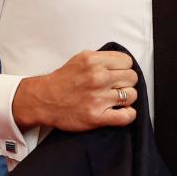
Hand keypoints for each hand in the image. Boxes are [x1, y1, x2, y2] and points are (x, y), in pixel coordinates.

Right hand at [12, 50, 138, 131]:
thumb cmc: (63, 80)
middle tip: (116, 86)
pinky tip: (121, 112)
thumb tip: (124, 62)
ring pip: (132, 95)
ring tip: (115, 99)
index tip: (118, 73)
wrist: (44, 100)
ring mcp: (98, 98)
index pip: (128, 61)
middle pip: (132, 77)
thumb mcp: (82, 58)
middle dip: (126, 82)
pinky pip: (126, 116)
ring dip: (126, 98)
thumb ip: (103, 58)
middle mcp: (98, 78)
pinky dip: (128, 115)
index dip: (124, 68)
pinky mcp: (97, 117)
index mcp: (94, 61)